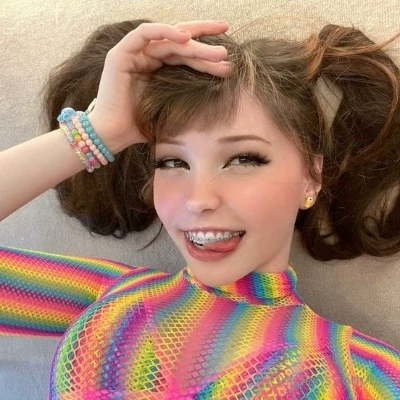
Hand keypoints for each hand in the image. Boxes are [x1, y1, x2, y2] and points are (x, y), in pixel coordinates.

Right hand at [88, 20, 231, 153]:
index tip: (228, 59)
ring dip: (193, 44)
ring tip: (217, 54)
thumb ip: (187, 99)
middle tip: (227, 52)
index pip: (185, 55)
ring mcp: (134, 54)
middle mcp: (147, 58)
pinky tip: (185, 38)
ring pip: (168, 40)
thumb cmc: (140, 126)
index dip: (206, 53)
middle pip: (180, 43)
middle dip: (205, 44)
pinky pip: (144, 34)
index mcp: (158, 69)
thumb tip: (218, 100)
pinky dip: (165, 32)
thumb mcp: (171, 109)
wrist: (115, 136)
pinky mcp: (121, 53)